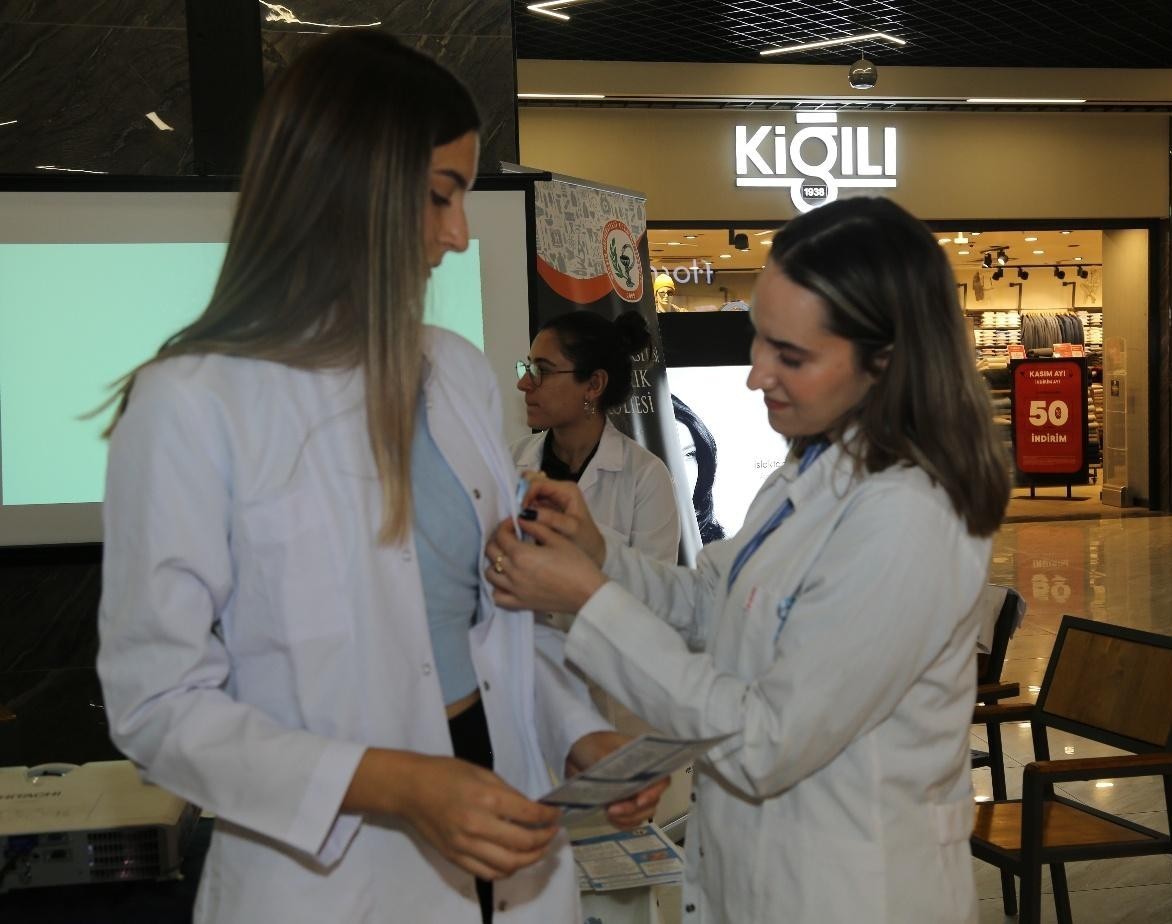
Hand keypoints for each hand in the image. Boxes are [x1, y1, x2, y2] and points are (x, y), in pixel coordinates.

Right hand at [346, 750, 560, 879]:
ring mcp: (465, 846)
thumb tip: (531, 809)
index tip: (557, 815)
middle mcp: (477, 826)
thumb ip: (508, 792)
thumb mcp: (482, 772)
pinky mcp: (455, 858)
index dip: (548, 817)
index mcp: (486, 798)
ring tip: (539, 849)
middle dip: (545, 840)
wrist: (410, 789)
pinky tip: (515, 860)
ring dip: (530, 859)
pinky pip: (488, 873)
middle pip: (523, 844)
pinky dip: (507, 870)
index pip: (529, 815)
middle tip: (552, 833)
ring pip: (509, 865)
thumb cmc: (446, 773)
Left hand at [485, 514, 606, 613]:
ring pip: (490, 574)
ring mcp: (515, 590)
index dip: (506, 525)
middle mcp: (513, 572)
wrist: (587, 593)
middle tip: (509, 536)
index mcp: (522, 554)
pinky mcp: (520, 603)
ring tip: (507, 557)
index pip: (501, 535)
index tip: (514, 523)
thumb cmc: (577, 565)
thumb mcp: (557, 539)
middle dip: (497, 540)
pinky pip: (497, 597)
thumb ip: (536, 527)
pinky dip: (497, 588)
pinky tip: (506, 581)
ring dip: (494, 563)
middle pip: (491, 552)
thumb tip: (521, 518)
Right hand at [521, 479, 605, 566]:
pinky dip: (521, 508)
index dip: (525, 494)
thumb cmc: (584, 540)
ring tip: (515, 517)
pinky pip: (528, 502)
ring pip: (527, 490)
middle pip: (531, 481)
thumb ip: (551, 519)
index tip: (519, 512)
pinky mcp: (544, 507)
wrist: (591, 551)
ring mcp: (550, 497)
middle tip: (515, 512)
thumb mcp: (571, 529)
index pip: (538, 483)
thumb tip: (527, 512)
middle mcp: (557, 489)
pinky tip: (518, 520)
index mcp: (566, 490)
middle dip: (520, 494)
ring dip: (519, 501)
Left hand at [567, 731, 670, 829]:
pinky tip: (610, 818)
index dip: (654, 791)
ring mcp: (633, 792)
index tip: (639, 800)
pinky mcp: (623, 803)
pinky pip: (630, 820)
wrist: (577, 752)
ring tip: (609, 813)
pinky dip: (622, 823)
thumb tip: (615, 777)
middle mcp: (642, 777)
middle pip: (653, 800)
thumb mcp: (597, 749)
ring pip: (643, 813)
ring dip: (628, 818)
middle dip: (635, 809)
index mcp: (642, 760)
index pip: (660, 778)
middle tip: (613, 809)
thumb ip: (607, 762)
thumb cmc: (592, 744)